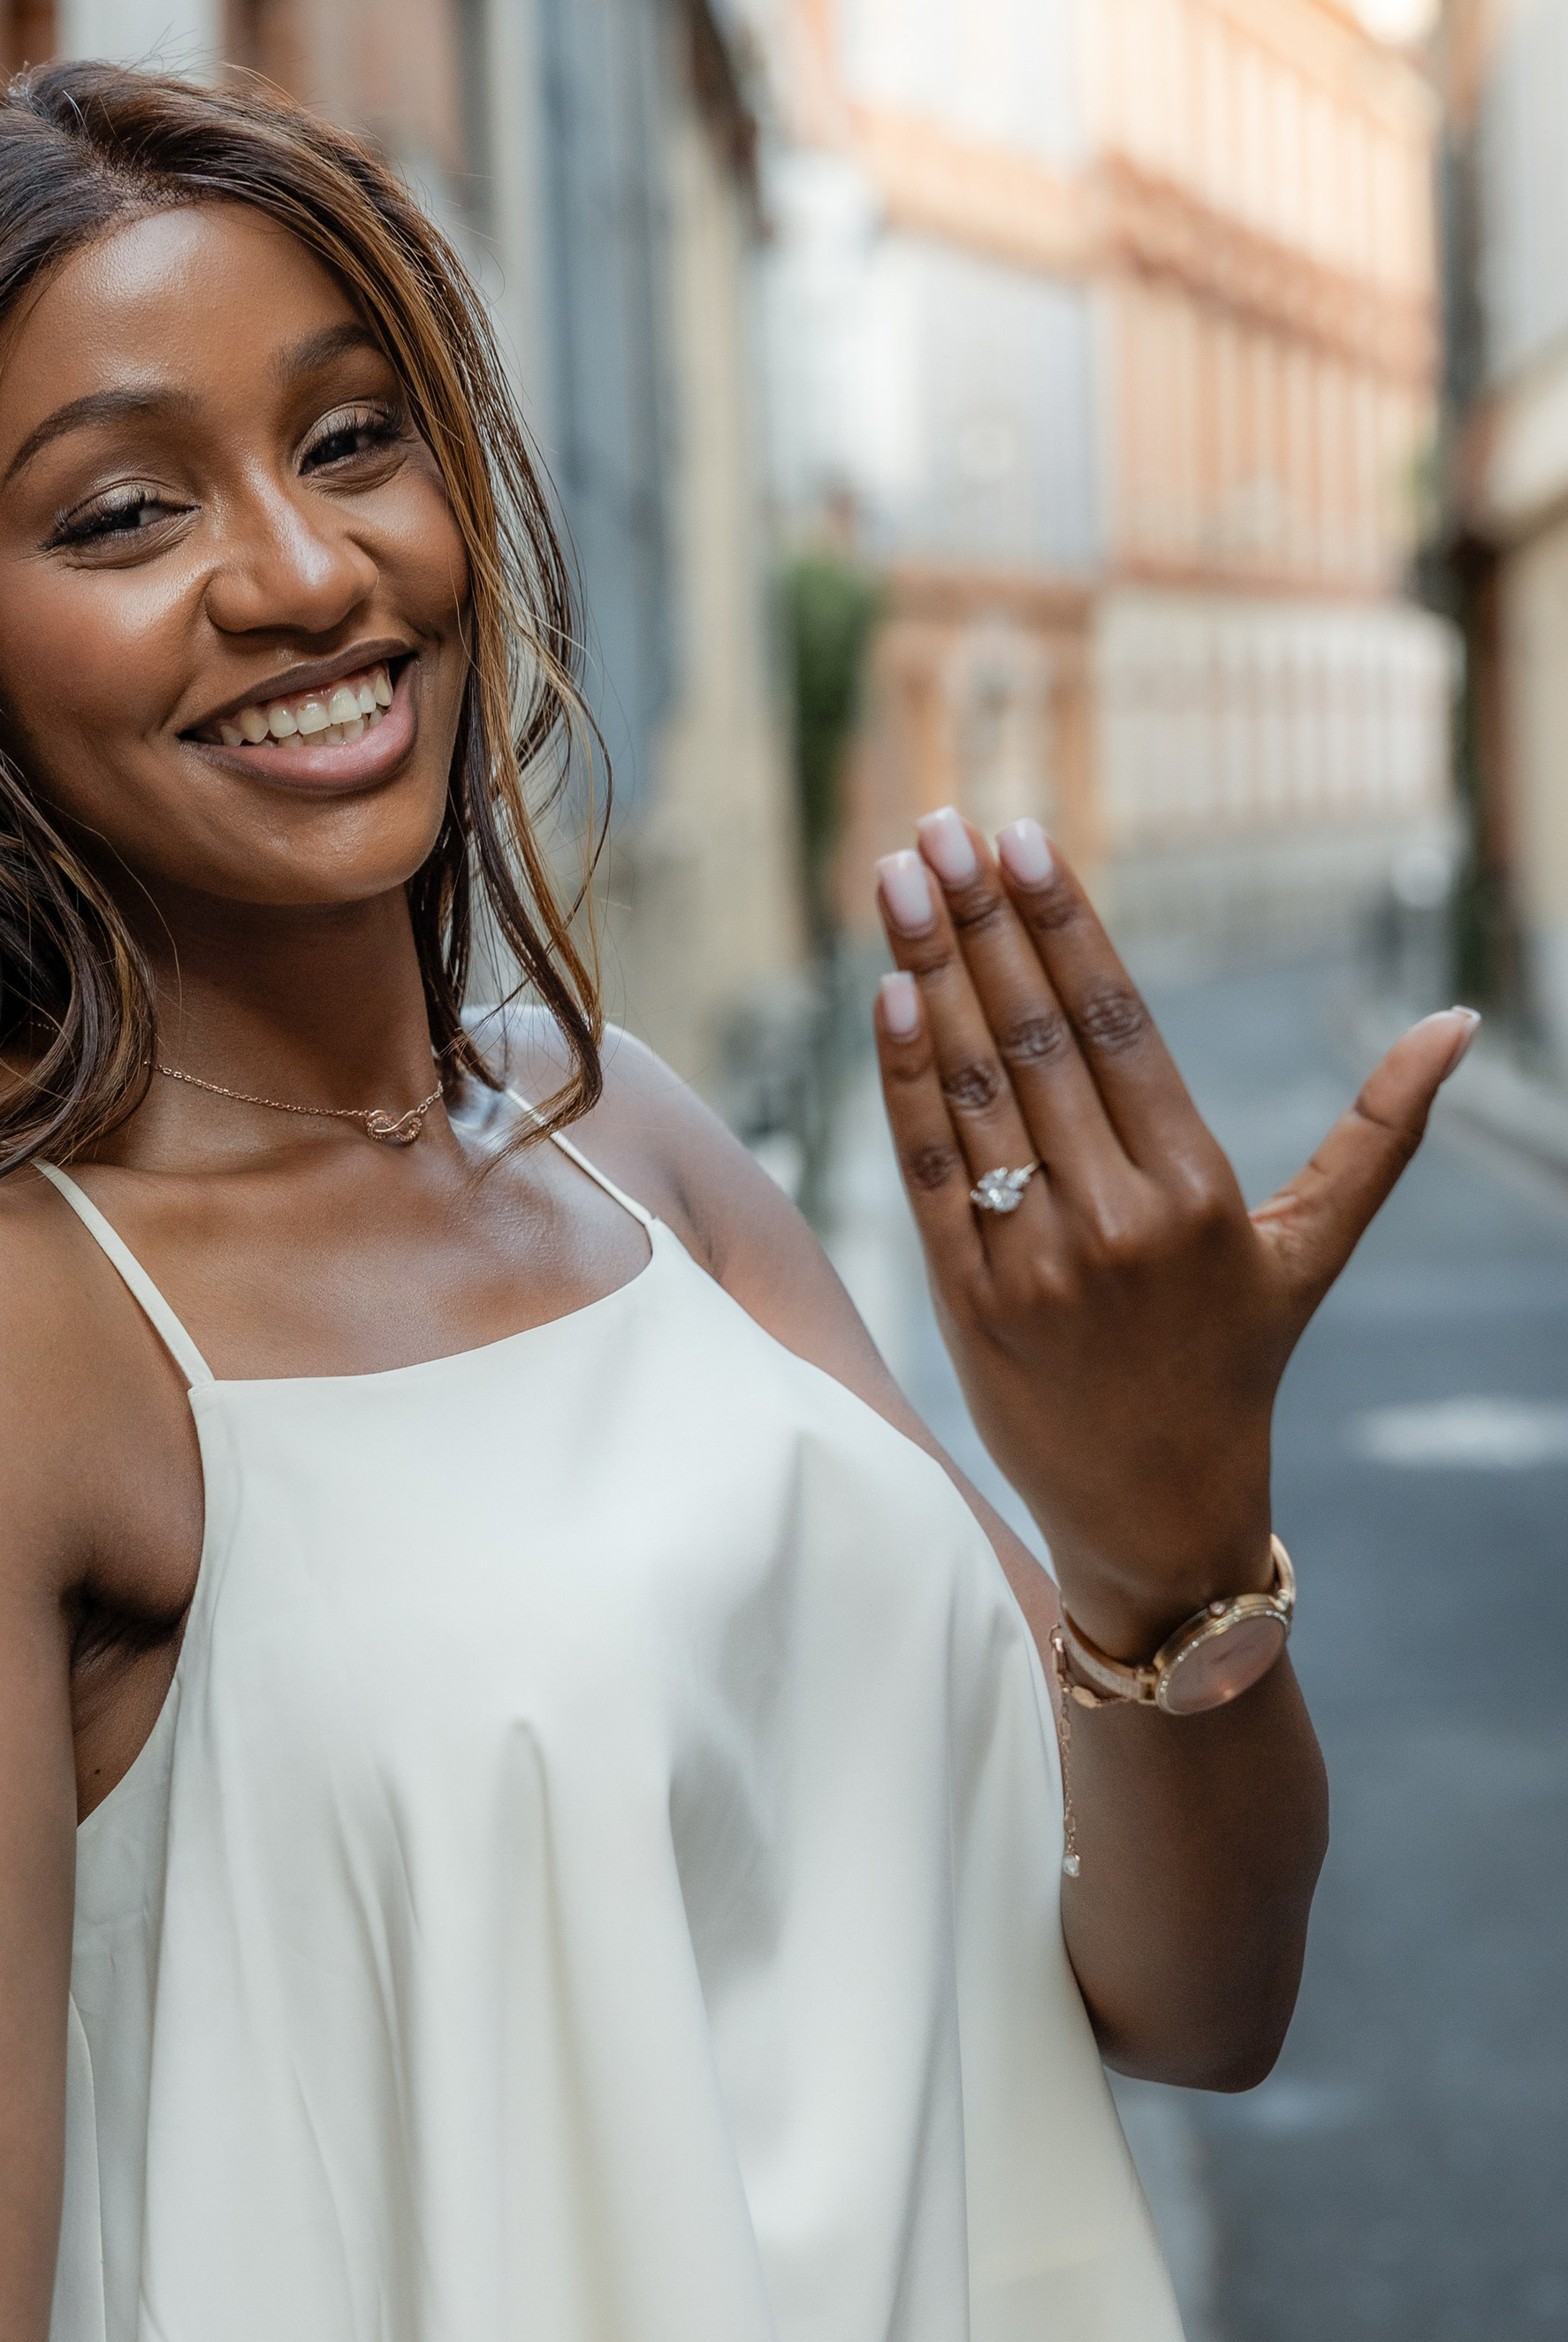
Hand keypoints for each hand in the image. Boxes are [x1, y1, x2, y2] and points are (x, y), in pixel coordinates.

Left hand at [871, 808, 1476, 1662]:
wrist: (1158, 1513)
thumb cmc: (1234, 1363)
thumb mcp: (1310, 1248)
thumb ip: (1378, 1131)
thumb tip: (1456, 1020)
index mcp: (1197, 1190)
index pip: (1118, 1024)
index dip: (1064, 924)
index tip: (1019, 836)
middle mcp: (1119, 1220)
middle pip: (1037, 1039)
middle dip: (982, 923)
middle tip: (937, 827)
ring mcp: (1038, 1263)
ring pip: (974, 1093)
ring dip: (927, 974)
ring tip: (898, 878)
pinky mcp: (970, 1305)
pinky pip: (930, 1174)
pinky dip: (905, 1084)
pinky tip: (885, 995)